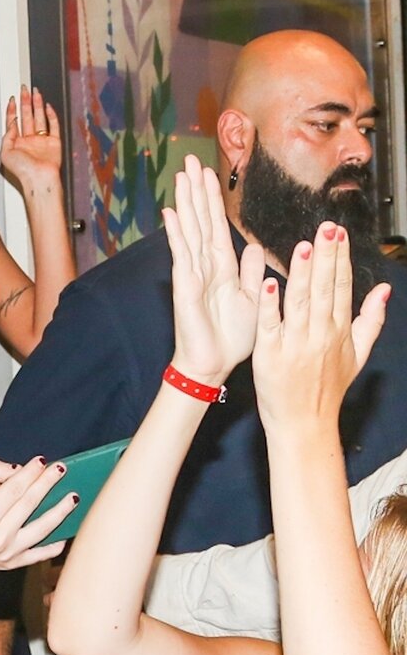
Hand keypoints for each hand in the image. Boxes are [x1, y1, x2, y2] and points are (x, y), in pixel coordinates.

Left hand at [0, 85, 61, 186]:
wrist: (39, 179)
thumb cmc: (23, 171)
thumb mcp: (5, 153)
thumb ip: (7, 136)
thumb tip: (11, 123)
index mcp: (17, 143)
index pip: (14, 122)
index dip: (12, 110)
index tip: (12, 99)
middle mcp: (29, 141)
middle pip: (26, 116)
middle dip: (25, 101)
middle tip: (24, 89)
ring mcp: (42, 141)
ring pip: (39, 118)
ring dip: (37, 104)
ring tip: (35, 92)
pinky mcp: (54, 142)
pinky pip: (53, 126)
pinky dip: (51, 115)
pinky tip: (47, 106)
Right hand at [0, 456, 74, 576]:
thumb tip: (16, 469)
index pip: (13, 489)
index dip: (29, 473)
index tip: (41, 460)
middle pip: (29, 504)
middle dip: (47, 483)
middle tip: (61, 468)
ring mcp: (9, 553)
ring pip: (42, 529)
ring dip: (60, 511)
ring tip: (73, 496)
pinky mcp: (14, 564)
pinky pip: (40, 554)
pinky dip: (55, 545)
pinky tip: (67, 532)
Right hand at [163, 154, 264, 383]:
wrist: (214, 365)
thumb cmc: (231, 339)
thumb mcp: (252, 300)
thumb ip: (252, 273)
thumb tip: (255, 248)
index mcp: (222, 268)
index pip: (217, 226)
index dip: (213, 200)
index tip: (210, 173)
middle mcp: (205, 266)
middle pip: (200, 221)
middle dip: (196, 191)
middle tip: (191, 161)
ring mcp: (193, 274)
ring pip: (190, 230)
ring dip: (186, 204)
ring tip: (182, 177)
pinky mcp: (185, 286)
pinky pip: (182, 255)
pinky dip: (177, 234)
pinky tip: (171, 213)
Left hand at [253, 222, 389, 432]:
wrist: (303, 424)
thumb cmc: (326, 389)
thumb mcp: (358, 355)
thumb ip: (371, 320)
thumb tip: (384, 290)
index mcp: (338, 332)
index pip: (340, 288)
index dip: (340, 260)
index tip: (339, 234)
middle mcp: (318, 336)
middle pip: (322, 290)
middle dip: (325, 258)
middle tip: (326, 229)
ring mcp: (294, 346)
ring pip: (298, 303)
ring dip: (300, 274)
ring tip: (303, 247)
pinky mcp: (269, 356)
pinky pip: (270, 327)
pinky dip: (270, 306)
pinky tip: (269, 284)